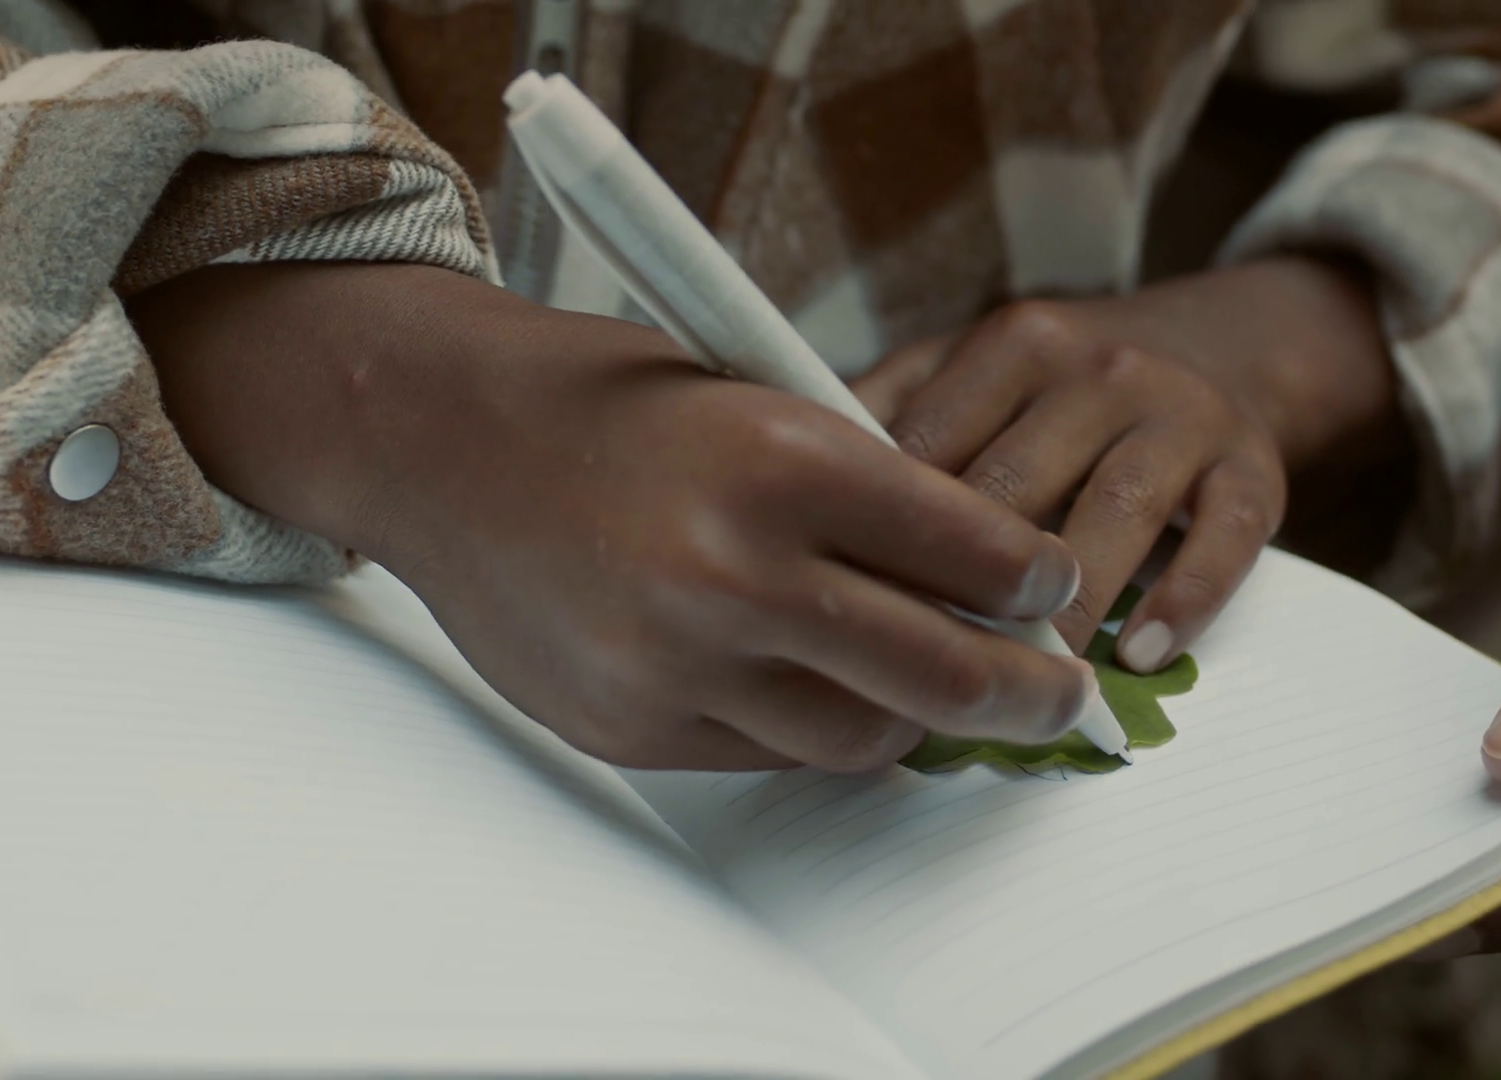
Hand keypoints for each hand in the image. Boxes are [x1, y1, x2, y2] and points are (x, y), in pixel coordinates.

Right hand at [128, 262, 1100, 771]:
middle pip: (939, 672)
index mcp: (781, 458)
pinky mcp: (630, 726)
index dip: (1040, 579)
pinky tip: (823, 688)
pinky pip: (767, 754)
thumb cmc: (604, 400)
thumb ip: (863, 488)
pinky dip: (813, 725)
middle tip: (1062, 696)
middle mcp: (731, 572)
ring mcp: (674, 663)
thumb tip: (981, 583)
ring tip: (940, 693)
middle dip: (1029, 693)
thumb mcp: (755, 394)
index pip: (971, 548)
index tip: (1055, 588)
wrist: (438, 442)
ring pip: (861, 736)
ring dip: (918, 719)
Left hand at [853, 255, 1401, 670]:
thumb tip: (787, 479)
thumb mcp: (976, 366)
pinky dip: (1183, 601)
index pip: (934, 446)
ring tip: (1027, 679)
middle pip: (1015, 486)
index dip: (885, 532)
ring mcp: (1181, 417)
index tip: (846, 606)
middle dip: (964, 582)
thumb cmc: (1065, 382)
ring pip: (1114, 515)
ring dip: (1067, 604)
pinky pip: (1223, 540)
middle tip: (919, 665)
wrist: (1223, 343)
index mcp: (1013, 345)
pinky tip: (1138, 656)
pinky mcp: (1251, 467)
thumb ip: (893, 413)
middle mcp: (1099, 370)